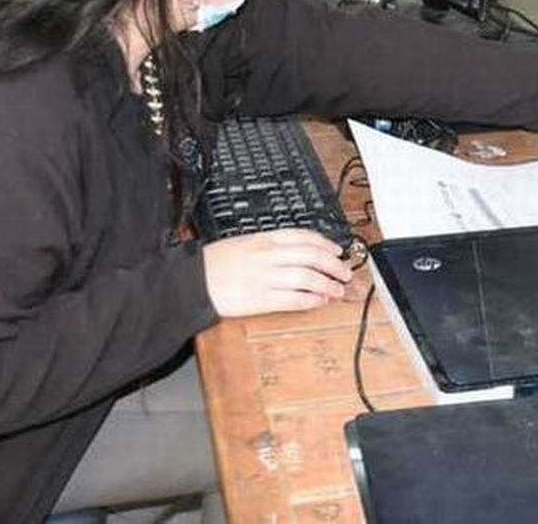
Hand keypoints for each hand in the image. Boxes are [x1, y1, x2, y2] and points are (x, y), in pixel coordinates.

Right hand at [202, 229, 352, 317]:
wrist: (191, 283)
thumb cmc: (214, 263)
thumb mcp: (244, 242)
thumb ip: (270, 245)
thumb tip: (300, 251)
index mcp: (263, 240)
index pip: (303, 237)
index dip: (325, 244)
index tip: (337, 250)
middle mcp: (267, 257)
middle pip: (312, 257)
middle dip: (334, 265)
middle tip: (345, 272)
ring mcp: (264, 278)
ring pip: (307, 278)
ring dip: (327, 284)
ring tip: (337, 290)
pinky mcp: (260, 300)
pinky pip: (293, 300)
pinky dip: (311, 300)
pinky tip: (319, 301)